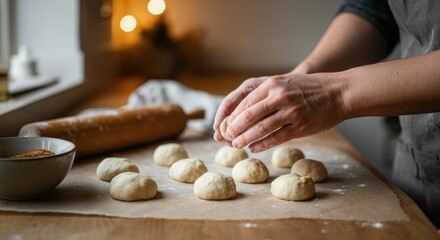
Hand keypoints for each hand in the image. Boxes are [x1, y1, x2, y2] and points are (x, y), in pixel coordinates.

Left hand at [213, 72, 346, 151]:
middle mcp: (279, 96)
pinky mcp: (300, 126)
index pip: (243, 102)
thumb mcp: (284, 83)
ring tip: (236, 145)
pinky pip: (276, 138)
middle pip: (248, 116)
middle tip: (226, 138)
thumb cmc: (308, 89)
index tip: (222, 125)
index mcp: (272, 84)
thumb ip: (265, 95)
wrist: (338, 92)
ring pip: (260, 128)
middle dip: (234, 129)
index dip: (230, 116)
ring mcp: (290, 111)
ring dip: (245, 139)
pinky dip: (262, 144)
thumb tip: (242, 113)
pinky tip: (254, 148)